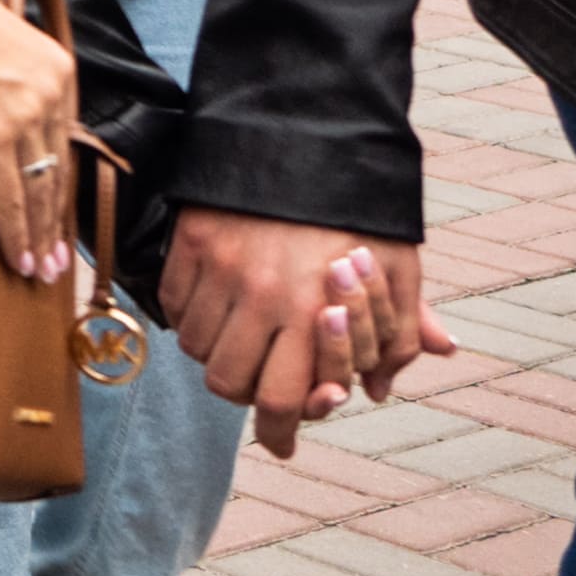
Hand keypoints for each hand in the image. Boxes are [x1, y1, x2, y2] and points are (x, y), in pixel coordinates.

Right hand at [0, 0, 80, 282]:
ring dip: (39, 235)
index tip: (63, 218)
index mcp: (57, 71)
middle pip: (57, 173)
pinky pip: (9, 195)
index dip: (62, 187)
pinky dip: (16, 231)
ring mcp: (27, 119)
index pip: (64, 145)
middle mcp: (51, 96)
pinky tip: (22, 258)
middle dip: (55, 222)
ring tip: (41, 268)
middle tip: (58, 259)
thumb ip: (9, 78)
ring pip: (38, 191)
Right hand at [164, 208, 456, 455]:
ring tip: (241, 340)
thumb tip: (383, 389)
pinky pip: (176, 306)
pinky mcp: (190, 242)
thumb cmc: (360, 207)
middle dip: (246, 395)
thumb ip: (399, 333)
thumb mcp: (398, 267)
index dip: (279, 432)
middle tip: (261, 384)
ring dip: (218, 355)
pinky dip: (192, 318)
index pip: (281, 399)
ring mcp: (218, 268)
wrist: (307, 131)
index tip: (282, 443)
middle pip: (229, 383)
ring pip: (198, 348)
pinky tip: (217, 307)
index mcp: (312, 309)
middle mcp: (260, 295)